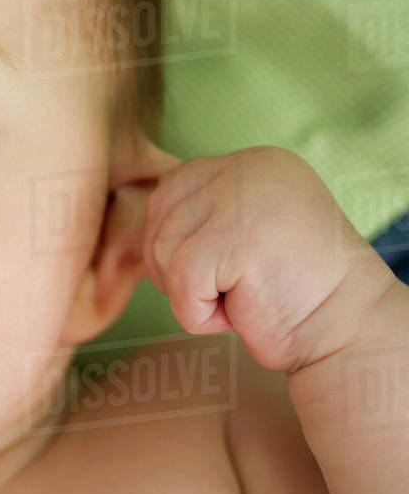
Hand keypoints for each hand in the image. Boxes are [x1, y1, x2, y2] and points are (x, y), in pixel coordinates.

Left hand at [141, 145, 397, 372]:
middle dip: (177, 268)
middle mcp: (250, 169)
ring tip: (241, 297)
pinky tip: (240, 312)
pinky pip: (178, 282)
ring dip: (189, 293)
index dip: (175, 240)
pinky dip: (197, 313)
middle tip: (228, 289)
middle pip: (159, 219)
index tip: (218, 270)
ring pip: (162, 251)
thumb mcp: (247, 231)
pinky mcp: (238, 239)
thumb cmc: (292, 292)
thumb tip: (144, 223)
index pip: (171, 189)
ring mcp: (245, 200)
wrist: (349, 330)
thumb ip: (205, 213)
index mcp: (254, 162)